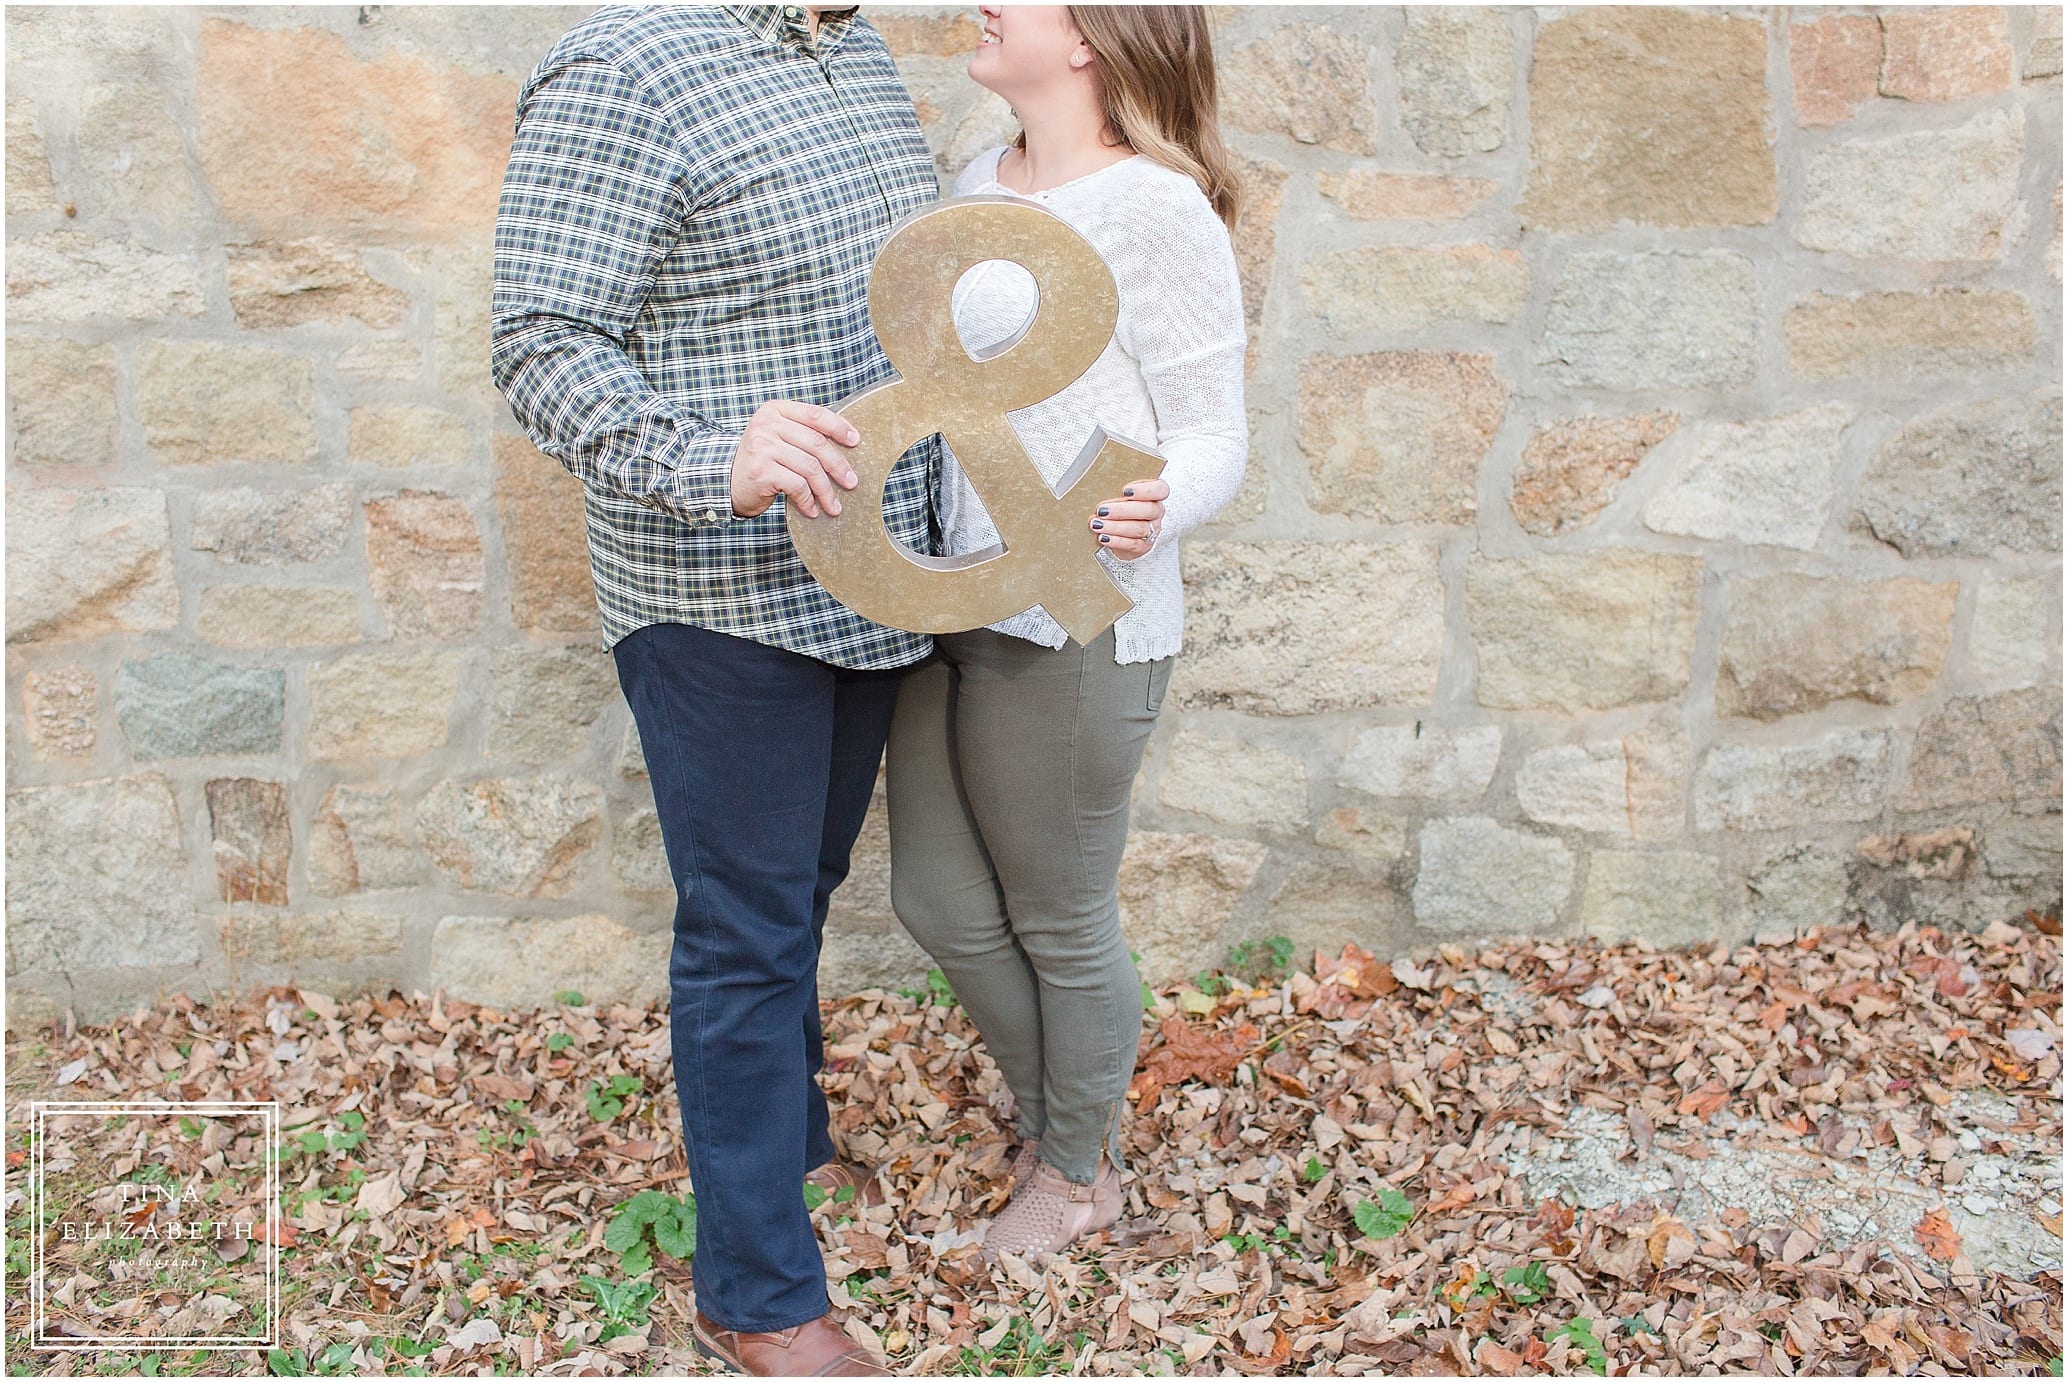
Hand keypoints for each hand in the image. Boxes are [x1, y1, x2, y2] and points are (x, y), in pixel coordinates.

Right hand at [730, 400, 860, 519]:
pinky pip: (797, 485)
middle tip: (851, 482)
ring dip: (825, 490)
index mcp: (775, 411)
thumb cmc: (761, 461)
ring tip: (833, 506)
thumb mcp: (777, 438)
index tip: (855, 441)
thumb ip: (801, 434)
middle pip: (816, 443)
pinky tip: (811, 510)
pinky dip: (808, 500)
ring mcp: (762, 447)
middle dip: (838, 466)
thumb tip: (846, 445)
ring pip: (810, 468)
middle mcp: (767, 425)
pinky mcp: (761, 470)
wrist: (724, 482)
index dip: (839, 427)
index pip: (815, 414)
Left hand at [1088, 477, 1167, 559]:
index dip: (1145, 490)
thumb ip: (1115, 492)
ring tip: (1098, 525)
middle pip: (1147, 510)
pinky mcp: (1144, 546)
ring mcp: (1152, 530)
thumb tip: (1096, 491)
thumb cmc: (1119, 507)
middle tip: (1102, 511)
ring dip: (1115, 527)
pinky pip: (1133, 544)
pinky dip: (1117, 541)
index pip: (1160, 490)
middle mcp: (1156, 512)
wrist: (1121, 533)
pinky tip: (1104, 537)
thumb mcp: (1119, 496)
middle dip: (1122, 510)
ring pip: (1139, 528)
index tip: (1125, 491)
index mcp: (1154, 495)